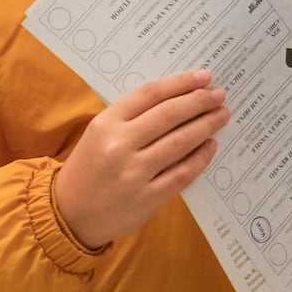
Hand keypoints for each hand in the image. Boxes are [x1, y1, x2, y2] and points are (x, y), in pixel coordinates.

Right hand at [55, 70, 229, 248]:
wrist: (70, 214)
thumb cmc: (90, 167)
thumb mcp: (100, 134)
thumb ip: (132, 117)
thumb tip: (179, 98)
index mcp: (106, 124)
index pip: (150, 94)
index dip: (181, 83)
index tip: (204, 77)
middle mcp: (119, 145)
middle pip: (169, 114)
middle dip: (200, 101)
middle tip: (219, 95)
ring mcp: (134, 173)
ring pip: (180, 141)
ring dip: (206, 125)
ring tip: (222, 115)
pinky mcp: (147, 198)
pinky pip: (182, 173)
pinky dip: (201, 157)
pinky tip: (211, 145)